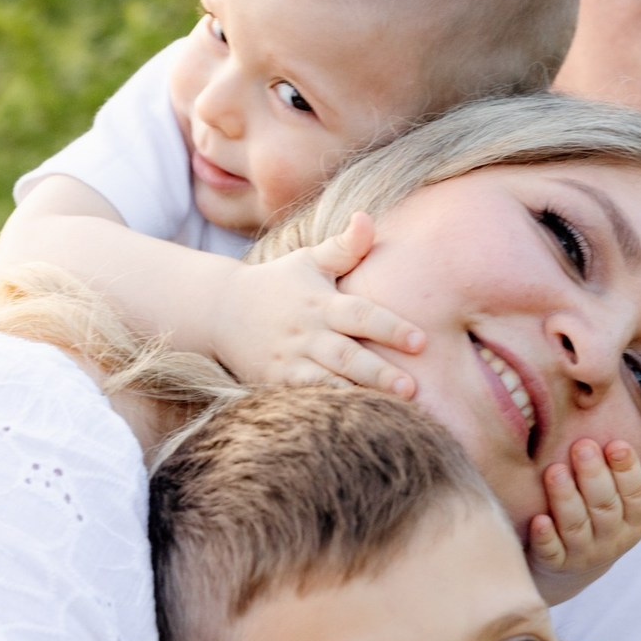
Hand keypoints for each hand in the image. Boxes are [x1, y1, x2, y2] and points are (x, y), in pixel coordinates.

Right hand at [209, 213, 423, 392]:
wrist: (220, 311)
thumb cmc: (278, 283)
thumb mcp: (308, 260)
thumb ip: (344, 246)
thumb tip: (367, 218)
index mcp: (322, 303)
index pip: (361, 314)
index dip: (390, 327)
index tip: (420, 341)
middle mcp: (307, 334)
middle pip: (347, 355)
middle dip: (379, 372)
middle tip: (412, 387)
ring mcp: (290, 361)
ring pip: (327, 381)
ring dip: (358, 396)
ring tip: (392, 410)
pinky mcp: (276, 382)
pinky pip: (305, 398)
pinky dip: (326, 408)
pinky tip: (354, 422)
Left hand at [527, 435, 640, 605]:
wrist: (577, 568)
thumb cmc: (612, 518)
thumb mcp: (639, 500)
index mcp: (636, 520)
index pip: (637, 496)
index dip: (628, 471)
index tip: (616, 443)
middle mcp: (612, 538)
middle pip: (605, 508)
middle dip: (594, 476)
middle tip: (582, 446)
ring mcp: (584, 553)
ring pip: (576, 527)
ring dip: (566, 499)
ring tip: (554, 471)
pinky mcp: (556, 564)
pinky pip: (552, 553)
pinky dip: (546, 537)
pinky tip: (539, 519)